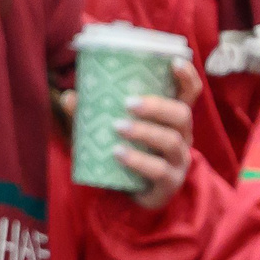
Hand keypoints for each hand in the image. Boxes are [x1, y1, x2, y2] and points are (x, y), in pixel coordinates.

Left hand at [60, 58, 204, 207]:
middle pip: (182, 115)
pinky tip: (118, 154)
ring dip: (145, 131)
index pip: (190, 92)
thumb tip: (70, 96)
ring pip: (171, 140)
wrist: (128, 198)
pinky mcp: (169, 183)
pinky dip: (138, 160)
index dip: (187, 76)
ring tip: (118, 127)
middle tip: (129, 103)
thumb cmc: (125, 153)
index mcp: (172, 118)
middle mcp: (182, 136)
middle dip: (157, 106)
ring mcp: (178, 160)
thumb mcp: (110, 130)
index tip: (173, 62)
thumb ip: (91, 114)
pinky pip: (159, 170)